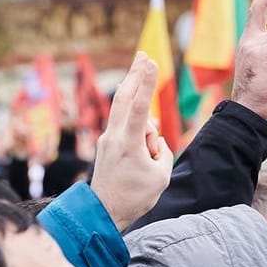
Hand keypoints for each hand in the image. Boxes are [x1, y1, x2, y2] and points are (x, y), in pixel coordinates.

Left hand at [90, 54, 174, 229]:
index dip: (147, 82)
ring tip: (149, 157)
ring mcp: (107, 138)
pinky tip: (145, 149)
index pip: (140, 106)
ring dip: (144, 123)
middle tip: (143, 54)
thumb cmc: (135, 197)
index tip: (151, 62)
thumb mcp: (161, 176)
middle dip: (135, 73)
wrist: (104, 212)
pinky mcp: (106, 143)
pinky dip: (137, 127)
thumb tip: (154, 139)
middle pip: (125, 97)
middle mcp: (114, 136)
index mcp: (128, 143)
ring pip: (125, 113)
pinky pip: (125, 126)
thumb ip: (162, 150)